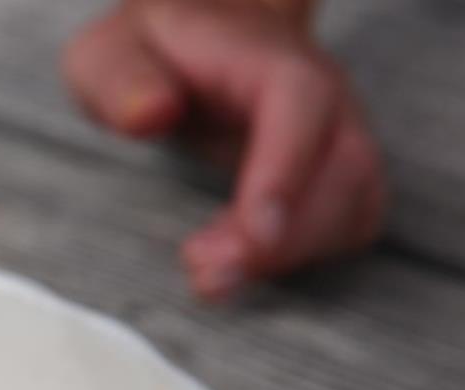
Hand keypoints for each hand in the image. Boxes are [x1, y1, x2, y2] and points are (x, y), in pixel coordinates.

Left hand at [62, 0, 386, 299]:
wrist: (200, 37)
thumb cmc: (155, 52)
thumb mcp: (111, 53)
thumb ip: (121, 81)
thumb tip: (149, 114)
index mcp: (269, 58)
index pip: (301, 104)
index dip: (285, 172)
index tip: (256, 232)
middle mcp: (320, 97)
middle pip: (344, 168)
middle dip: (284, 238)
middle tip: (209, 276)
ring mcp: (336, 138)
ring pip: (353, 206)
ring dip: (289, 257)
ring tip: (211, 277)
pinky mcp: (334, 175)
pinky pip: (344, 225)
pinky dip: (299, 258)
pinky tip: (238, 263)